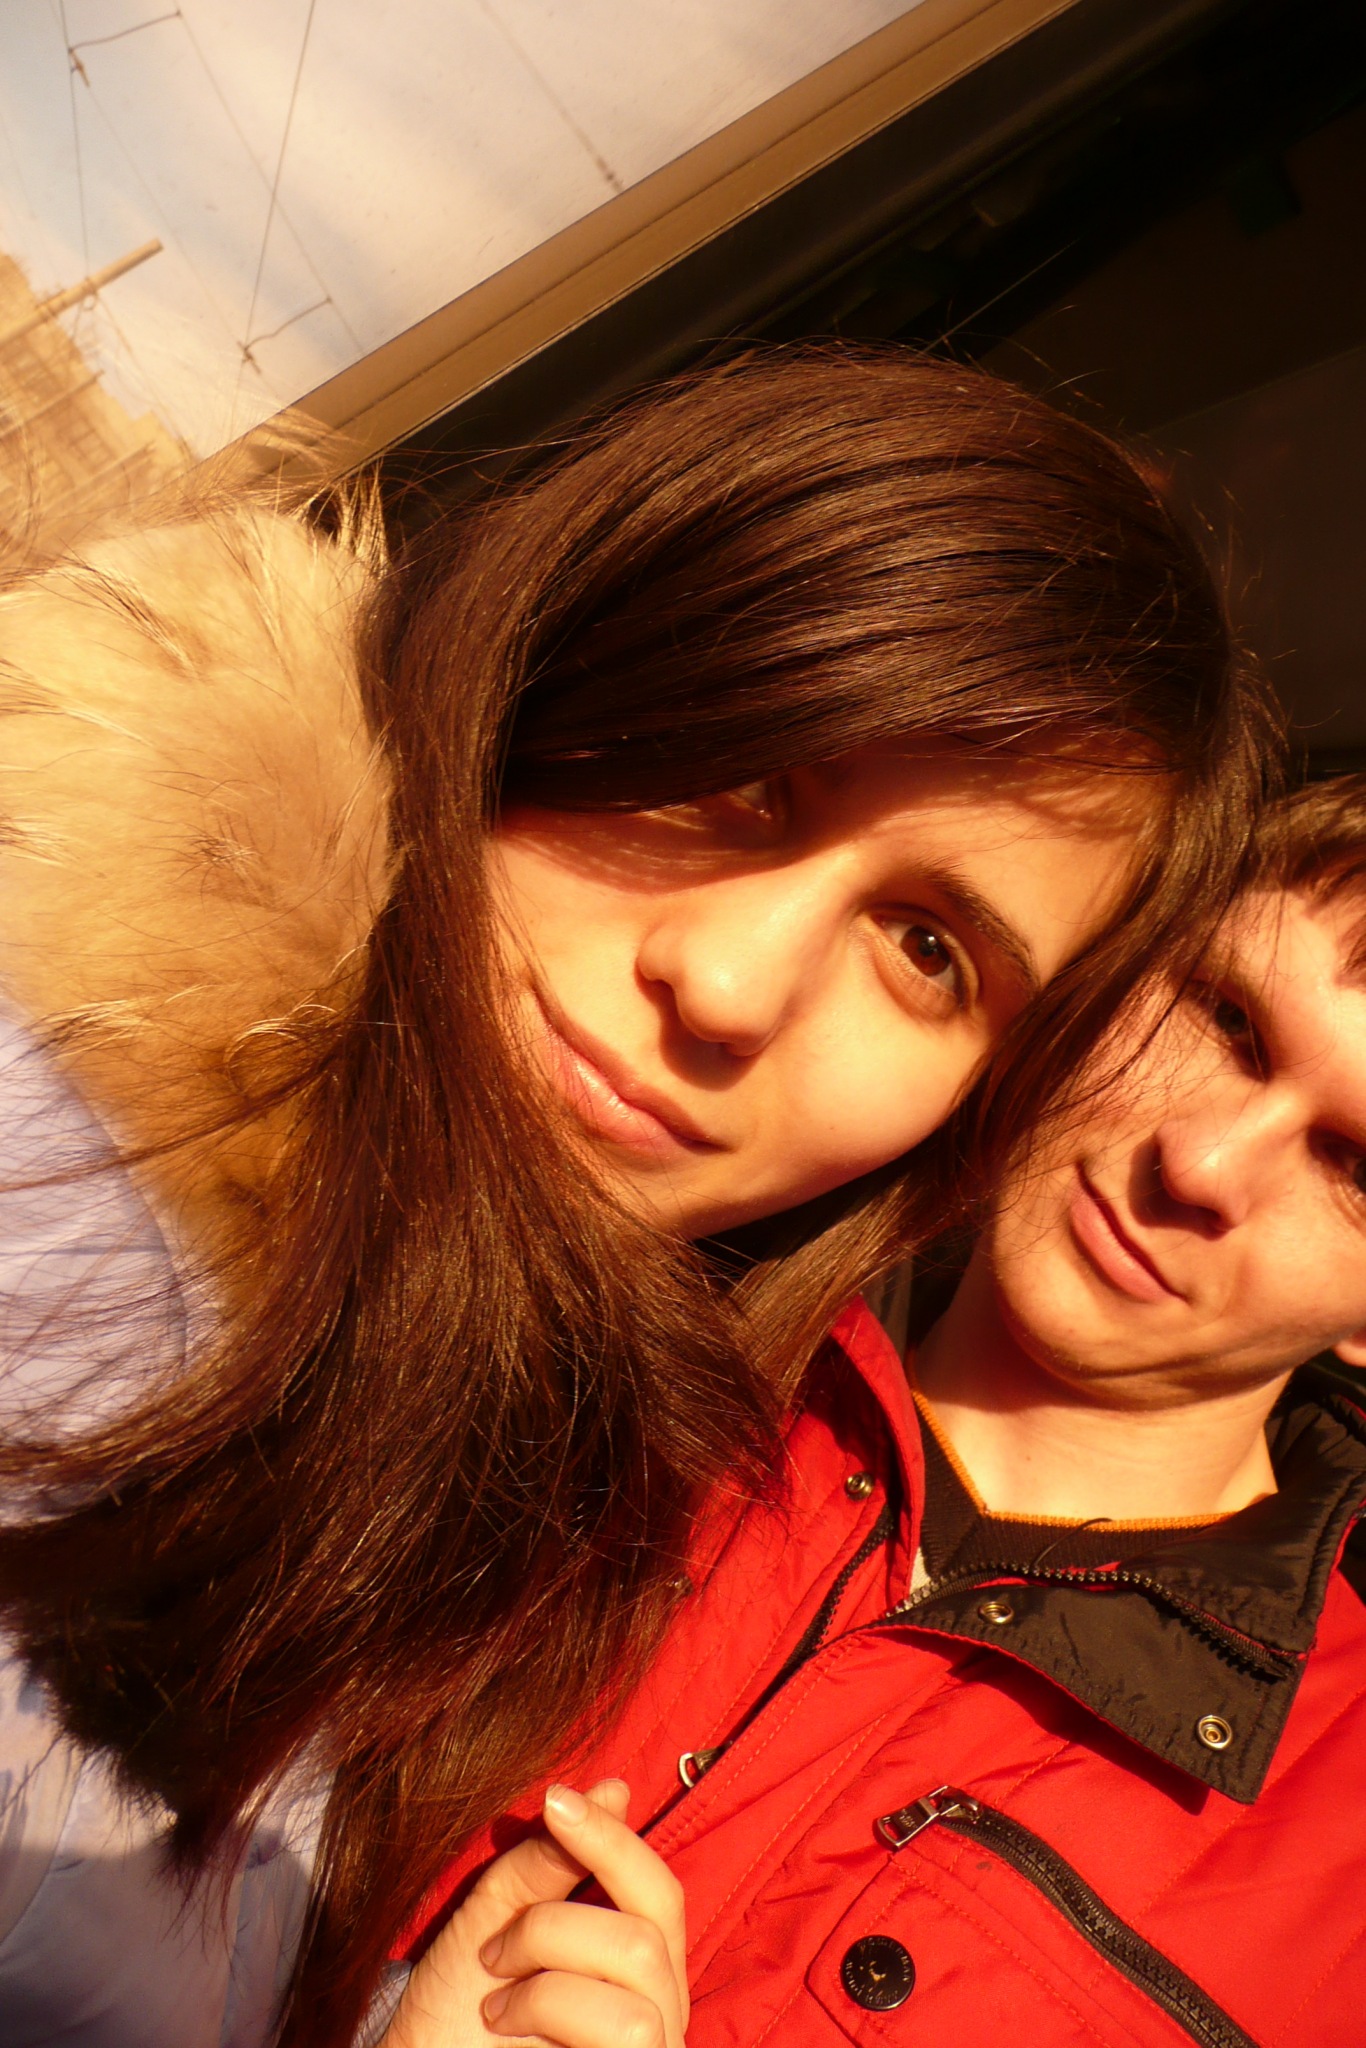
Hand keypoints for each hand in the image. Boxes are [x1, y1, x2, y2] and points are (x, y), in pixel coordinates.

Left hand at [379, 1779, 687, 2047]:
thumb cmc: (458, 2014)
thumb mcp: (495, 1920)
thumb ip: (547, 1861)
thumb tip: (614, 1791)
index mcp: (641, 1962)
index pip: (656, 1883)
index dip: (612, 1836)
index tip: (556, 1800)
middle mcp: (663, 2002)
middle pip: (659, 1907)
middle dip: (558, 1914)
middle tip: (492, 1948)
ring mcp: (657, 2042)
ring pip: (638, 1954)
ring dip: (546, 1960)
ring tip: (495, 2000)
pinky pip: (625, 2019)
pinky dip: (548, 2003)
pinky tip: (503, 2024)